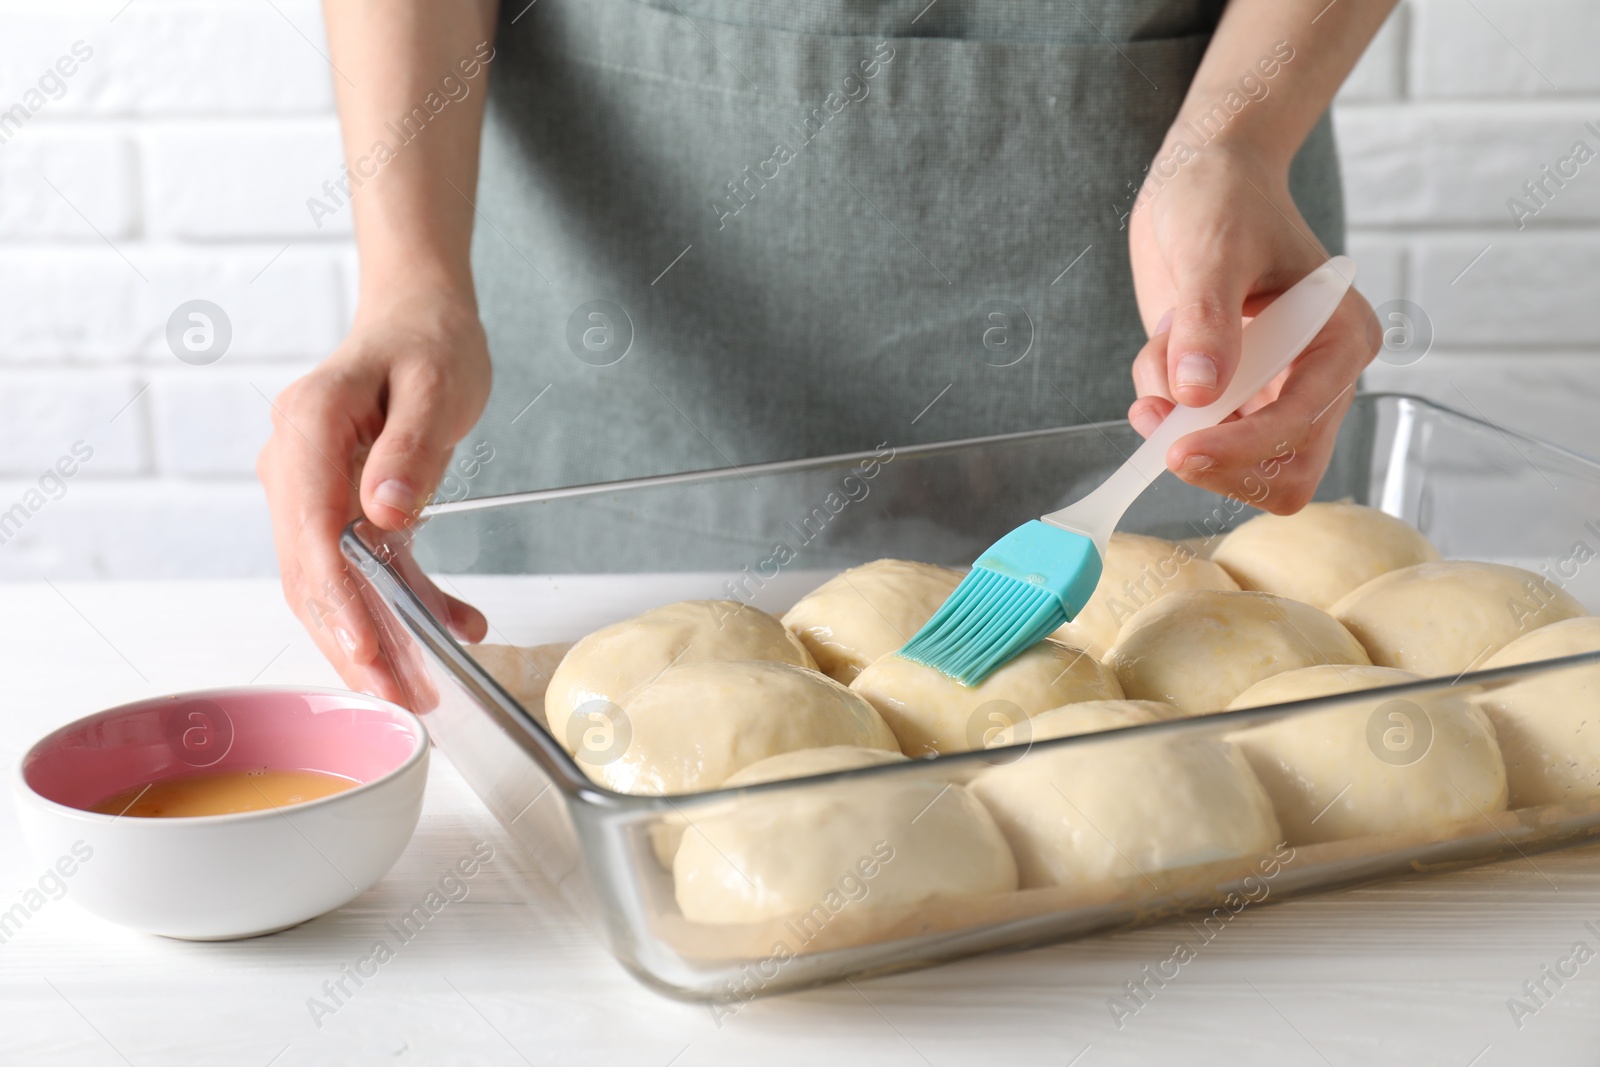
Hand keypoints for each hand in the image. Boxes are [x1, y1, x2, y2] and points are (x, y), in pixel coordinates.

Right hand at [258, 289, 491, 702]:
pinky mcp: (334, 506)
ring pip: (329, 584)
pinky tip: (450, 623)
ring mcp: (307, 489)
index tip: (369, 648)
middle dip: (356, 642)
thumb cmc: (427, 339)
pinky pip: (359, 569)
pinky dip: (397, 605)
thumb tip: (384, 512)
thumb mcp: (438, 383)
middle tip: (404, 696)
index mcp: (308, 427)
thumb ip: (412, 447)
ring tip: (421, 687)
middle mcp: (293, 463)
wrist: (416, 315)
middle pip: (312, 572)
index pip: (311, 529)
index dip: (338, 598)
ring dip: (372, 639)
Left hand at [1127, 142, 1379, 512]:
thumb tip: (1199, 394)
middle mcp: (1318, 374)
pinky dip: (1163, 408)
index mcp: (1342, 339)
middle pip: (1283, 473)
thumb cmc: (1222, 196)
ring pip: (1234, 461)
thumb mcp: (1211, 251)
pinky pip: (1195, 432)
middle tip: (1159, 433)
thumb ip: (1206, 322)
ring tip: (1160, 355)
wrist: (1197, 178)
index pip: (1302, 426)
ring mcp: (1273, 388)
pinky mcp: (1232, 392)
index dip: (1241, 449)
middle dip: (1217, 462)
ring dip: (1181, 426)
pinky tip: (1159, 352)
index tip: (1179, 450)